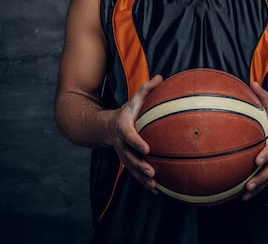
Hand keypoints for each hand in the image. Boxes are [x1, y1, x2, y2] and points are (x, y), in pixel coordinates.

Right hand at [109, 75, 162, 192]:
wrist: (106, 127)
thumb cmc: (126, 112)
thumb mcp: (134, 100)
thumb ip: (146, 89)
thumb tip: (161, 76)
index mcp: (123, 128)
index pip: (130, 136)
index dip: (137, 142)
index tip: (147, 148)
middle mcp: (121, 144)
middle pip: (130, 156)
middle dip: (140, 165)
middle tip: (151, 170)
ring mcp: (123, 155)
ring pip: (132, 169)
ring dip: (142, 178)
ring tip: (154, 185)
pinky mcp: (127, 162)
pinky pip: (135, 174)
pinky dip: (144, 183)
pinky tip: (157, 190)